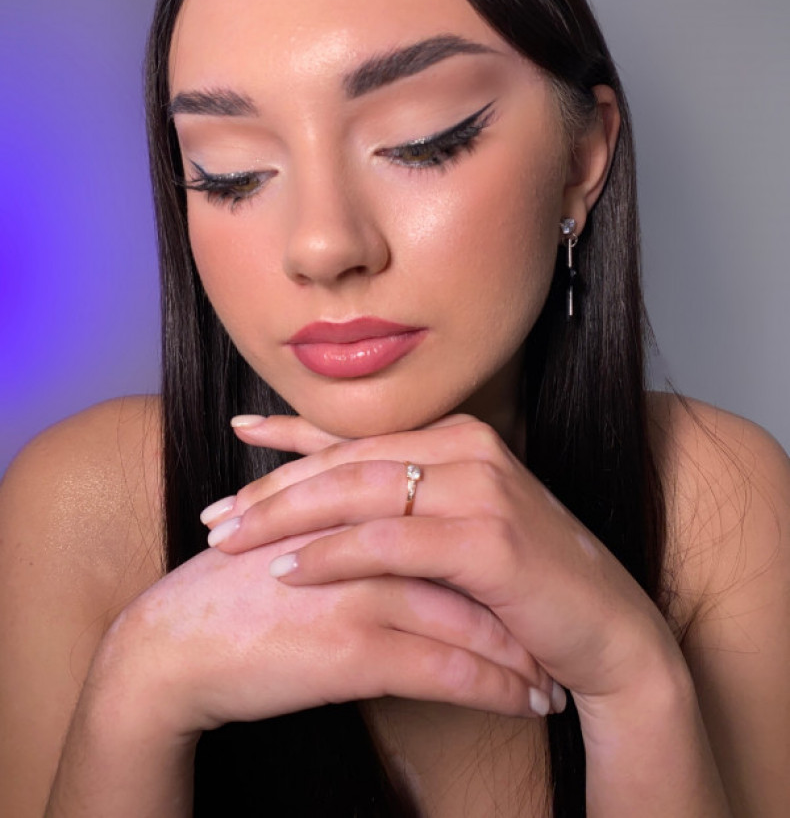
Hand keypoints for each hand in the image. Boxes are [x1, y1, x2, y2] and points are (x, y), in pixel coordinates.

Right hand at [101, 512, 556, 740]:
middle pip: (468, 568)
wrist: (174, 647)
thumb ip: (351, 534)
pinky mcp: (355, 647)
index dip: (493, 557)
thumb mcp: (299, 545)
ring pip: (469, 620)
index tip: (529, 589)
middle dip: (518, 606)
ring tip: (552, 677)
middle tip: (557, 629)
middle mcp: (368, 539)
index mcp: (355, 508)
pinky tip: (522, 705)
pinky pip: (446, 670)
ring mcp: (364, 589)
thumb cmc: (233, 597)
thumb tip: (400, 553)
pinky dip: (493, 689)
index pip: (446, 526)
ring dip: (519, 654)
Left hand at [205, 414, 680, 709]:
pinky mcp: (490, 537)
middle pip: (350, 460)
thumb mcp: (460, 532)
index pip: (361, 432)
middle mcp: (471, 448)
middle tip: (217, 513)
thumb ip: (407, 508)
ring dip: (288, 518)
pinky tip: (289, 569)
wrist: (608, 631)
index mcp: (462, 438)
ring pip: (361, 492)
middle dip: (275, 487)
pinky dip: (334, 554)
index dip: (294, 433)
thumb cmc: (526, 585)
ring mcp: (484, 487)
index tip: (239, 430)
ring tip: (231, 540)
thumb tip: (334, 505)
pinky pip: (390, 541)